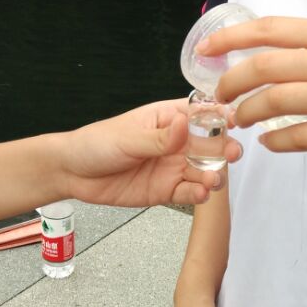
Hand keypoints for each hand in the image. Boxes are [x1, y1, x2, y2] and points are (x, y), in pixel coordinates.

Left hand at [63, 99, 242, 206]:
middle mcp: (175, 142)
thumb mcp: (129, 137)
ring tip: (212, 179)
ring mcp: (171, 167)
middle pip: (208, 144)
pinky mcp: (165, 190)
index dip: (218, 116)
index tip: (233, 121)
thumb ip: (159, 137)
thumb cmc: (97, 143)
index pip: (200, 114)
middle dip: (223, 148)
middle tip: (231, 154)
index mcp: (167, 118)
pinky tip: (201, 192)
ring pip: (202, 170)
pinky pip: (188, 192)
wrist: (74, 173)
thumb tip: (184, 124)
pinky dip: (198, 193)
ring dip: (213, 174)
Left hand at [199, 17, 306, 157]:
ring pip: (278, 101)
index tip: (204, 50)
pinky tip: (267, 142)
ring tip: (238, 120)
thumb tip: (261, 50)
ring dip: (247, 112)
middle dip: (231, 82)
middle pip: (266, 66)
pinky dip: (276, 140)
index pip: (271, 29)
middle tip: (218, 97)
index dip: (230, 38)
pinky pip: (302, 136)